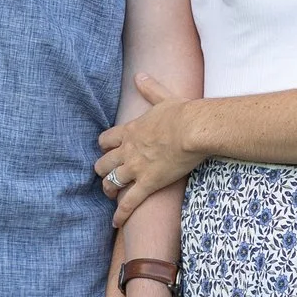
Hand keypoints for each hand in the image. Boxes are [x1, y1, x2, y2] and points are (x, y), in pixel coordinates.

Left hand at [95, 73, 205, 226]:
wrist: (193, 129)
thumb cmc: (183, 113)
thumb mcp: (164, 97)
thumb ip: (150, 88)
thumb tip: (140, 74)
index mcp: (131, 130)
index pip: (106, 140)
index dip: (104, 147)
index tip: (106, 151)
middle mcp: (128, 150)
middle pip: (104, 163)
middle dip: (103, 170)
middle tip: (106, 175)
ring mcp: (136, 168)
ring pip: (112, 182)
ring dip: (109, 189)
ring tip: (111, 195)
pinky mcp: (148, 183)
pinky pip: (129, 202)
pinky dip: (121, 214)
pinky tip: (116, 223)